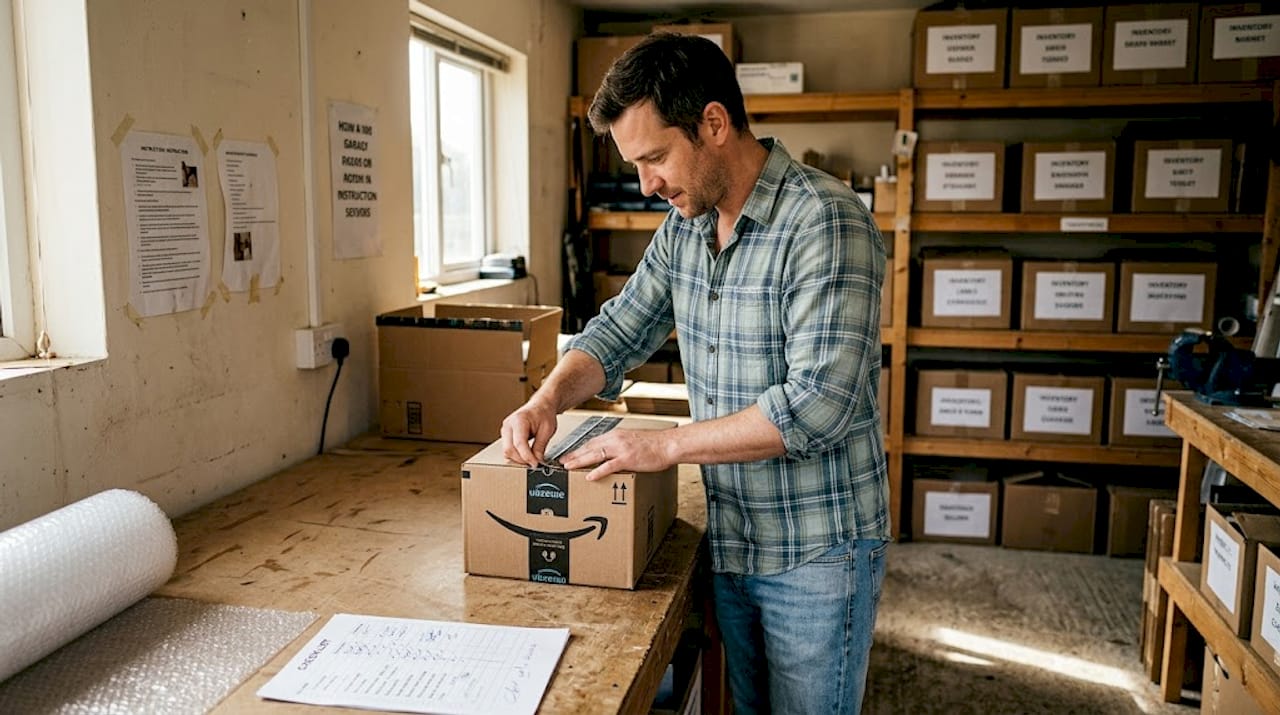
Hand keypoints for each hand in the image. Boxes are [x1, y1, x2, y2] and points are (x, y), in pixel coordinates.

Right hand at [501, 398, 557, 466]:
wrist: (541, 406)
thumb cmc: (544, 413)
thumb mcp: (547, 429)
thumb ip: (540, 446)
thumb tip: (537, 461)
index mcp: (519, 420)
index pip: (519, 444)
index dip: (527, 457)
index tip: (535, 464)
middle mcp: (508, 425)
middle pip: (509, 449)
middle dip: (522, 460)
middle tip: (534, 463)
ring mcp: (505, 430)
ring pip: (507, 452)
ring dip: (518, 459)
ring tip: (531, 460)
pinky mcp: (506, 435)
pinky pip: (508, 450)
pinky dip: (516, 456)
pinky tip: (526, 457)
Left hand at [560, 428, 675, 480]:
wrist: (668, 444)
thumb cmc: (654, 444)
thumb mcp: (633, 441)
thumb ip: (621, 446)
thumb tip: (612, 455)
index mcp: (616, 435)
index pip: (593, 442)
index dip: (580, 449)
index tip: (570, 455)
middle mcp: (616, 439)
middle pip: (590, 447)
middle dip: (574, 455)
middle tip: (562, 462)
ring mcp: (621, 449)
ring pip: (595, 454)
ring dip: (580, 461)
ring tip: (568, 467)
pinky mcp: (628, 458)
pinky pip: (609, 466)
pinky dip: (597, 471)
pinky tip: (589, 476)